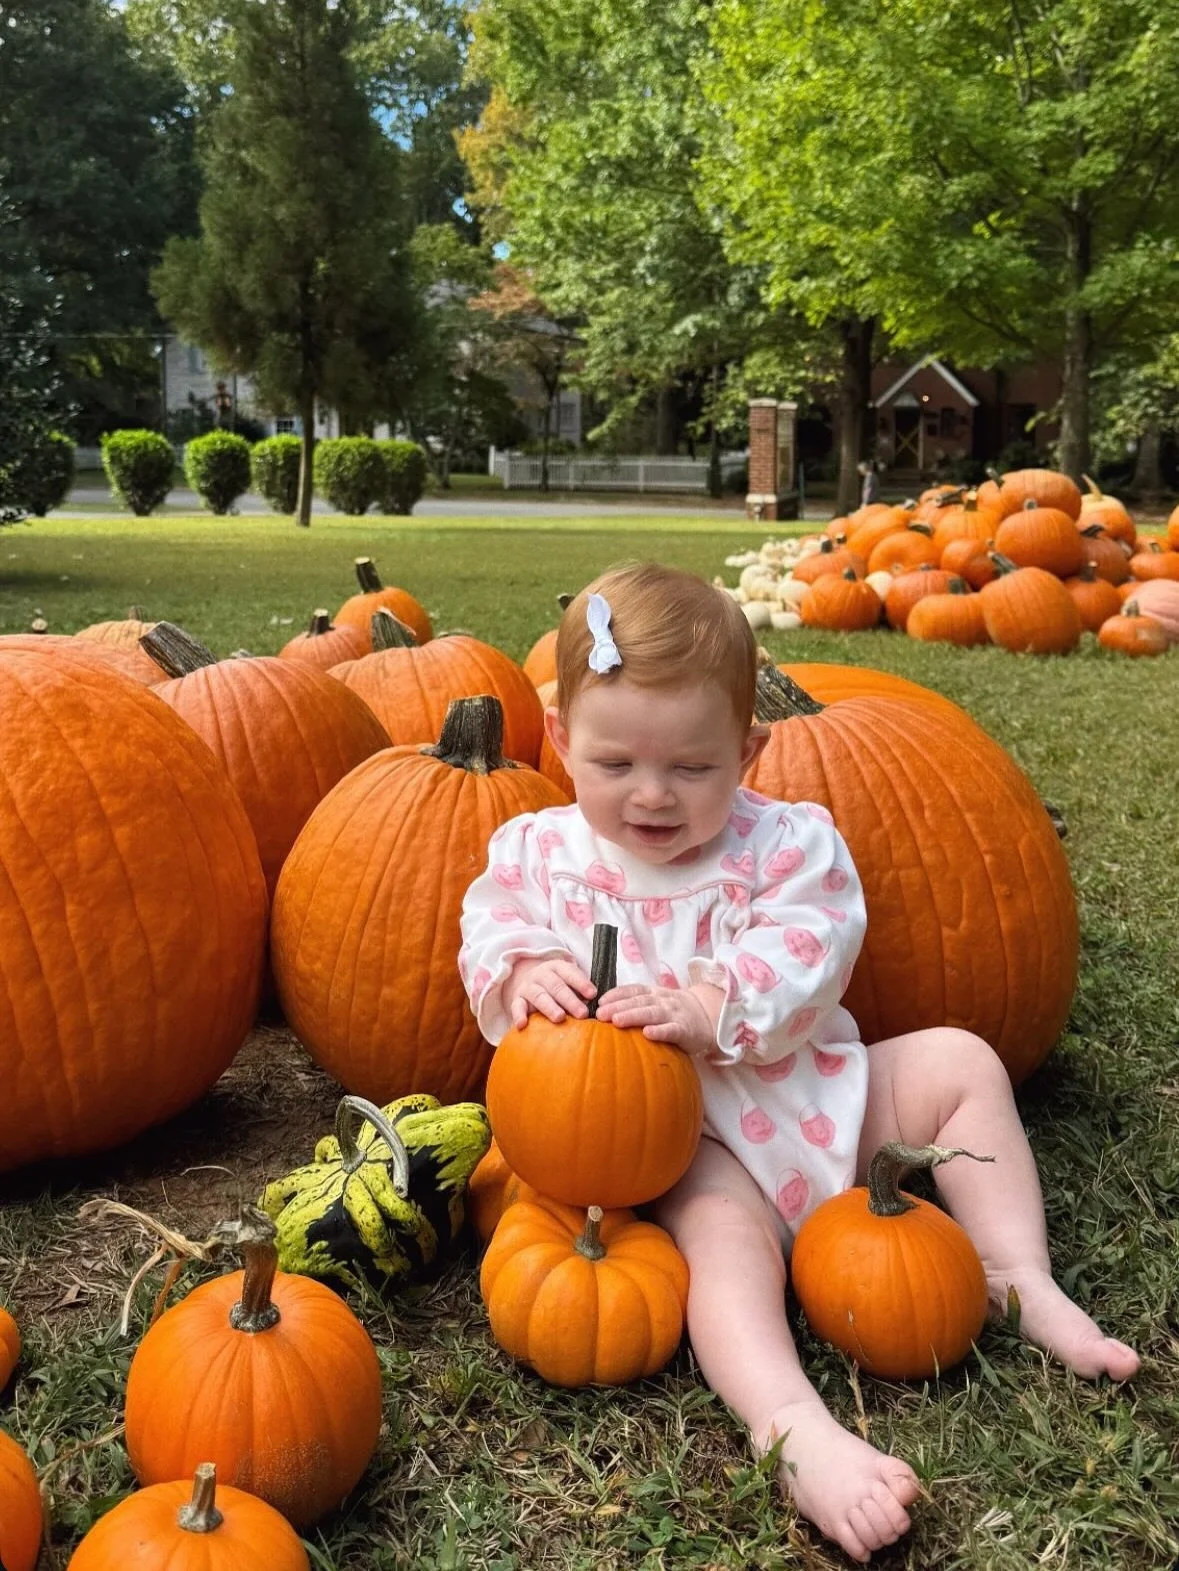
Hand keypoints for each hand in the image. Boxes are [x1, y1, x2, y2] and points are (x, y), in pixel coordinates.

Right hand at [503, 955, 595, 1028]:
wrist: (531, 982)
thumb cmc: (559, 986)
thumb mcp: (569, 982)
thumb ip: (582, 992)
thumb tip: (601, 1006)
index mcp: (557, 967)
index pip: (570, 972)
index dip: (581, 983)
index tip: (593, 994)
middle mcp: (541, 974)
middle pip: (556, 985)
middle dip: (570, 1000)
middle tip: (583, 1013)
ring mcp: (528, 986)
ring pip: (539, 995)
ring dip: (549, 1007)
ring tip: (560, 1018)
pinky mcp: (517, 999)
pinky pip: (516, 1006)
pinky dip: (518, 1015)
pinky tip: (522, 1025)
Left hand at [595, 982, 723, 1054]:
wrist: (708, 1017)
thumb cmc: (674, 1013)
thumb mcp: (657, 1003)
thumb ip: (637, 1005)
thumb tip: (605, 1012)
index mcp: (654, 994)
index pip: (633, 990)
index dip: (616, 994)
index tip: (599, 1001)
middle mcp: (663, 1001)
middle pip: (639, 1001)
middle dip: (618, 1006)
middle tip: (599, 1014)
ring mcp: (674, 1014)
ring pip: (652, 1013)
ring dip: (633, 1016)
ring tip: (616, 1021)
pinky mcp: (685, 1030)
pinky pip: (672, 1030)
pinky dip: (660, 1031)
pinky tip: (647, 1034)